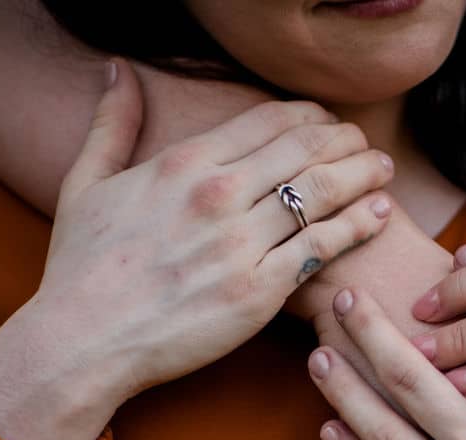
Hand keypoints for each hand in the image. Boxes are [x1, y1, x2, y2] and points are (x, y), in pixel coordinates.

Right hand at [0, 60, 393, 439]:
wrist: (82, 342)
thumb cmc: (82, 268)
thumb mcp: (85, 184)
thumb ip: (111, 124)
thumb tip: (119, 70)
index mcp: (183, 164)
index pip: (270, 120)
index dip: (311, 116)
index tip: (330, 123)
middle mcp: (217, 195)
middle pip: (305, 149)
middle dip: (346, 139)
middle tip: (368, 144)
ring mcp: (241, 243)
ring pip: (322, 192)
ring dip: (363, 175)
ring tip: (384, 170)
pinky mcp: (259, 291)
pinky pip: (322, 247)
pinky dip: (358, 226)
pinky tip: (379, 214)